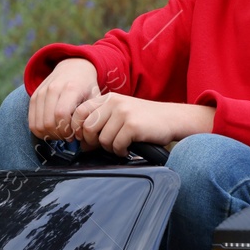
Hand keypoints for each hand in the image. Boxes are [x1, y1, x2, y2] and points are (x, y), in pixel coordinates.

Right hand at [28, 58, 99, 138]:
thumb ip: (91, 116)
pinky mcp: (33, 96)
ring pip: (38, 124)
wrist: (73, 67)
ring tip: (60, 134)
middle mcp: (53, 88)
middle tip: (67, 137)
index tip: (74, 135)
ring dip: (49, 135)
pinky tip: (51, 131)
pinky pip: (31, 122)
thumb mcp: (95, 97)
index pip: (61, 114)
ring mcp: (41, 92)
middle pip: (48, 122)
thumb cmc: (87, 86)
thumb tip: (81, 137)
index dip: (66, 130)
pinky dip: (40, 131)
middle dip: (58, 135)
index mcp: (71, 88)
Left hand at [71, 94, 214, 154]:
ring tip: (121, 145)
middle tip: (105, 146)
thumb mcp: (121, 113)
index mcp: (108, 98)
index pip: (80, 112)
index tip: (85, 140)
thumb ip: (101, 122)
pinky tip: (128, 149)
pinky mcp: (132, 125)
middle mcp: (114, 102)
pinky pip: (116, 145)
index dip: (77, 129)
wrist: (172, 119)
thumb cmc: (145, 120)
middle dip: (93, 142)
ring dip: (110, 148)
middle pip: (88, 128)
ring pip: (102, 140)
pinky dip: (121, 151)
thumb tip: (81, 143)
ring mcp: (123, 113)